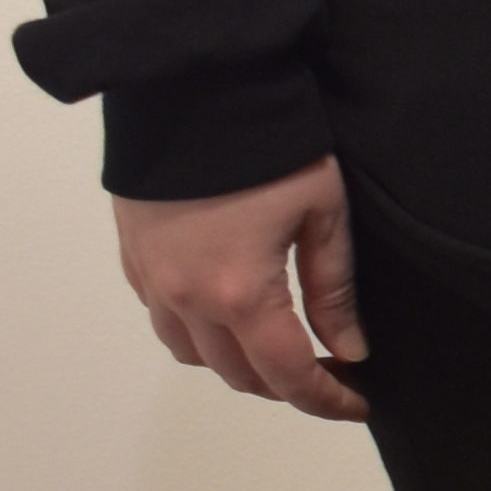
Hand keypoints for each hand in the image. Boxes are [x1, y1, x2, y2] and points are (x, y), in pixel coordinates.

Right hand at [113, 160, 370, 421]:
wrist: (191, 86)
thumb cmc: (269, 142)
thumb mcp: (322, 211)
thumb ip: (333, 288)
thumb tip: (348, 349)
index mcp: (240, 292)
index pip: (288, 374)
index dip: (326, 399)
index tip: (356, 404)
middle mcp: (187, 299)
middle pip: (239, 375)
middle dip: (287, 385)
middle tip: (330, 372)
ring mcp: (153, 281)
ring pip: (195, 356)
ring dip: (239, 365)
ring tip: (281, 347)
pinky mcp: (134, 259)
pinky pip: (165, 321)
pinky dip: (200, 334)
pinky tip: (230, 313)